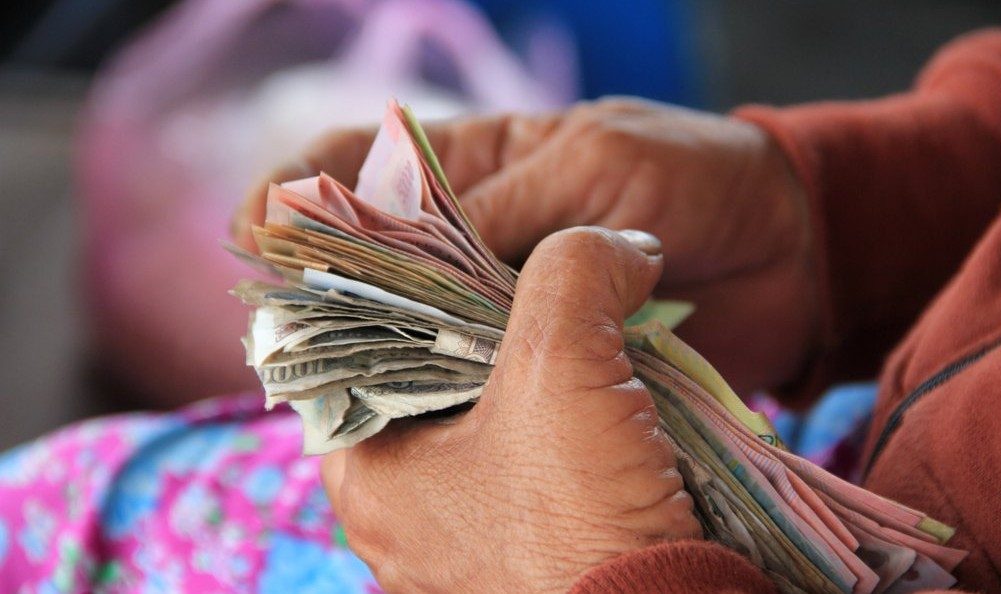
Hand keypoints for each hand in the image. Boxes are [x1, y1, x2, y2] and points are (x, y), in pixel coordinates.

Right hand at [235, 98, 817, 393]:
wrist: (790, 250)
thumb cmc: (695, 178)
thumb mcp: (597, 165)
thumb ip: (507, 206)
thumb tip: (407, 252)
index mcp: (480, 165)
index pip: (359, 168)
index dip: (298, 194)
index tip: (257, 231)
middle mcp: (477, 238)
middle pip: (372, 261)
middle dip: (323, 288)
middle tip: (291, 327)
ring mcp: (507, 306)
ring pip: (418, 329)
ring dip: (381, 352)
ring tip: (342, 381)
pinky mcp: (546, 365)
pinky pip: (480, 380)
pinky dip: (448, 396)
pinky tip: (420, 417)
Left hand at [321, 228, 701, 592]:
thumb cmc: (580, 520)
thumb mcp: (561, 366)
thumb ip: (573, 271)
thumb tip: (622, 246)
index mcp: (368, 476)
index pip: (359, 350)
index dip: (408, 286)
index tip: (457, 241)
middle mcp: (401, 519)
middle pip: (429, 382)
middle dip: (485, 326)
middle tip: (528, 276)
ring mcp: (463, 546)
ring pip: (486, 426)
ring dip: (532, 377)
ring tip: (574, 326)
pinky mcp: (526, 560)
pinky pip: (529, 470)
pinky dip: (561, 427)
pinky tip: (602, 394)